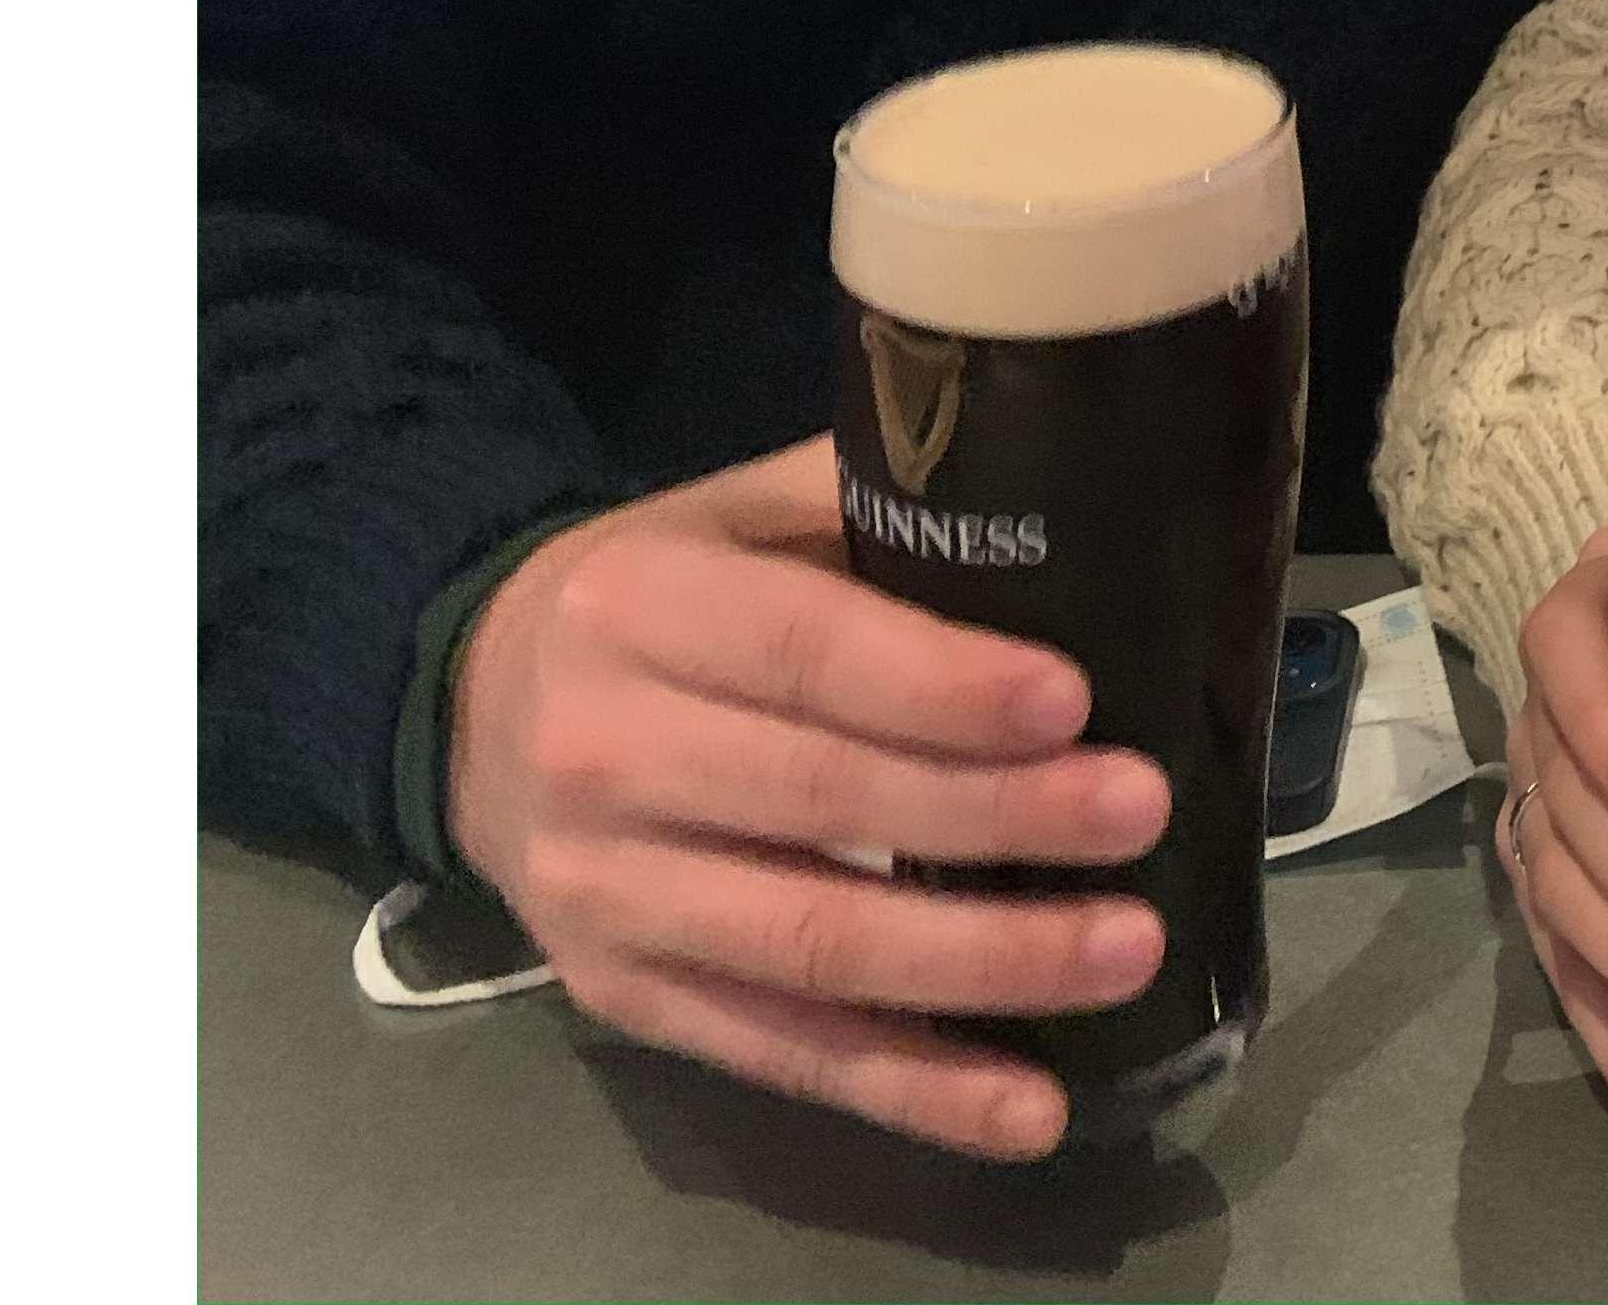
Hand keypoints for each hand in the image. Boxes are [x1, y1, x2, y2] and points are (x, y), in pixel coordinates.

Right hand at [447, 437, 1170, 1160]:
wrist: (468, 711)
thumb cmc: (654, 590)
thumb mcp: (733, 509)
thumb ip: (866, 501)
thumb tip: (1059, 505)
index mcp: (639, 606)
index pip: (807, 652)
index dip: (940, 685)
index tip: (1072, 701)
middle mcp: (604, 753)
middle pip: (825, 802)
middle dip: (998, 819)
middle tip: (1139, 811)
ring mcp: (606, 896)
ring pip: (812, 948)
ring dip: (982, 966)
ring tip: (1123, 949)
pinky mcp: (622, 1000)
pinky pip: (781, 1053)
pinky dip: (911, 1090)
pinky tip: (1027, 1106)